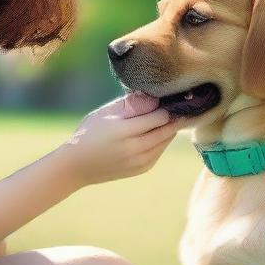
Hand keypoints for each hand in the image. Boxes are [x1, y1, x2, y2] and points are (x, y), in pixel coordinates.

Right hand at [59, 91, 185, 186]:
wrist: (77, 166)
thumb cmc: (89, 133)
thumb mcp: (105, 112)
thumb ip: (131, 104)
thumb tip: (155, 96)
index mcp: (124, 131)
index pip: (159, 116)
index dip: (169, 106)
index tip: (177, 96)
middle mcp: (135, 148)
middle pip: (167, 130)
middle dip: (178, 117)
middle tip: (187, 103)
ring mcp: (140, 161)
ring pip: (166, 141)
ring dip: (172, 128)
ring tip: (176, 114)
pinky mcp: (142, 168)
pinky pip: (160, 150)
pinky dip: (163, 139)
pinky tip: (160, 129)